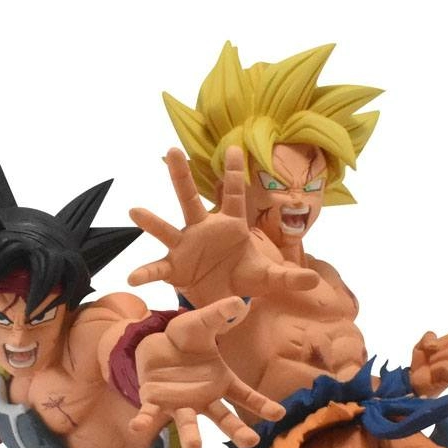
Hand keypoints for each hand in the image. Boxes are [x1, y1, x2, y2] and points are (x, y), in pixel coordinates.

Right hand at [129, 147, 318, 304]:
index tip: (235, 149)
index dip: (234, 174)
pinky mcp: (175, 268)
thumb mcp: (269, 279)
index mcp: (229, 226)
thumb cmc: (243, 277)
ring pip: (166, 230)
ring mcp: (186, 247)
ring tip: (135, 211)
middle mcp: (203, 230)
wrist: (224, 299)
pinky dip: (146, 273)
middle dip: (181, 176)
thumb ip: (289, 277)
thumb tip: (314, 279)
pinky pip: (158, 269)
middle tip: (173, 150)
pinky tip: (133, 278)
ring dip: (151, 221)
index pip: (233, 196)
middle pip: (190, 199)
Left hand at [130, 296, 285, 447]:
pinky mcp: (156, 402)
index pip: (245, 396)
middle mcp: (204, 398)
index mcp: (221, 381)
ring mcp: (181, 403)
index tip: (280, 414)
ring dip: (191, 436)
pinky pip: (150, 415)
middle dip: (236, 430)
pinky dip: (144, 422)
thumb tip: (237, 301)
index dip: (261, 405)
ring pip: (188, 422)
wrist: (155, 342)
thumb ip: (218, 315)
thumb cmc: (186, 336)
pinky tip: (137, 429)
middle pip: (223, 417)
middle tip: (249, 442)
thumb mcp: (202, 322)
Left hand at [410, 331, 447, 397]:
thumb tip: (433, 343)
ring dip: (435, 358)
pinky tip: (433, 373)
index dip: (439, 341)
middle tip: (431, 359)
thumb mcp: (423, 344)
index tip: (431, 350)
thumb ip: (429, 336)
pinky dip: (434, 367)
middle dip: (437, 348)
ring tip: (432, 366)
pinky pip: (446, 364)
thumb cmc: (422, 364)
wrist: (415, 382)